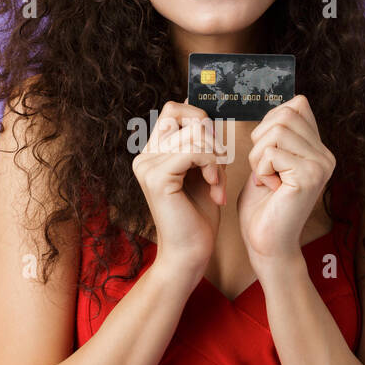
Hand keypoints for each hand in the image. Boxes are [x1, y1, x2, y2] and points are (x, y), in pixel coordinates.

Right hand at [131, 98, 226, 274]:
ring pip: (194, 135)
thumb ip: (199, 145)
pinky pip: (195, 151)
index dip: (199, 119)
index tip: (214, 149)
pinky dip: (213, 166)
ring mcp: (148, 165)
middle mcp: (145, 157)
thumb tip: (202, 114)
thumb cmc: (198, 218)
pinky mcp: (157, 177)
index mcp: (152, 153)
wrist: (190, 254)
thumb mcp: (201, 172)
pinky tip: (214, 187)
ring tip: (216, 183)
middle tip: (219, 164)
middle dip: (211, 136)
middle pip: (183, 116)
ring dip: (216, 158)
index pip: (174, 110)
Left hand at [237, 95, 334, 267]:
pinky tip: (270, 188)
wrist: (267, 245)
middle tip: (262, 168)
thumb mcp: (268, 162)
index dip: (271, 120)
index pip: (297, 105)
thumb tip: (279, 107)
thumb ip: (276, 137)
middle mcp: (325, 155)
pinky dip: (261, 170)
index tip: (264, 150)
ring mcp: (321, 165)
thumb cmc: (262, 207)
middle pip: (285, 114)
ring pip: (277, 131)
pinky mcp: (310, 176)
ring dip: (258, 155)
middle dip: (261, 138)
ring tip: (265, 179)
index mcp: (318, 149)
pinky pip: (271, 152)